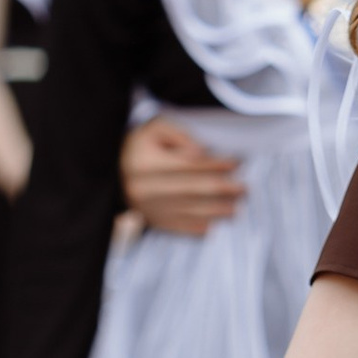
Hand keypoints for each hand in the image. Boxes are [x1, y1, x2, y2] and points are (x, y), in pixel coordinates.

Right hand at [120, 116, 245, 234]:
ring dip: (215, 212)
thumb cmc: (141, 144)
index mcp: (146, 164)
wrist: (113, 170)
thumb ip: (179, 135)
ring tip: (237, 209)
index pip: (189, 165)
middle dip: (222, 190)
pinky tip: (214, 227)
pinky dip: (197, 229)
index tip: (237, 163)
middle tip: (245, 189)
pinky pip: (178, 228)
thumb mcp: (155, 129)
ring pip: (187, 212)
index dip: (215, 164)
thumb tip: (202, 151)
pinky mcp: (150, 221)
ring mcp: (147, 208)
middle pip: (191, 190)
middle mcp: (144, 189)